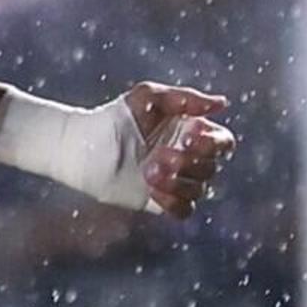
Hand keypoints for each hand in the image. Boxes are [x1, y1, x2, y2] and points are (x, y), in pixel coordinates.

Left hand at [125, 82, 234, 217]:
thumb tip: (221, 104)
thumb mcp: (148, 97)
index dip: (210, 143)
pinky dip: (174, 202)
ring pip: (199, 189)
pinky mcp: (159, 201)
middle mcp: (189, 158)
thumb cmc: (116, 117)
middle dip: (187, 162)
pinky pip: (184, 210)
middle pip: (211, 167)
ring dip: (177, 181)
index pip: (222, 142)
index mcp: (193, 132)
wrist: (83, 146)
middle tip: (157, 155)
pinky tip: (151, 189)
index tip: (185, 137)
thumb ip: (185, 98)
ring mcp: (175, 181)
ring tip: (147, 170)